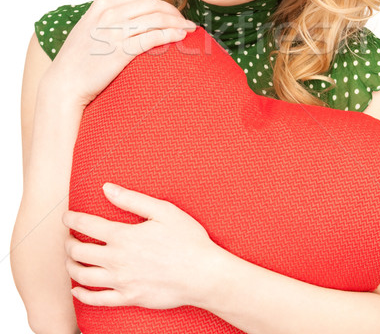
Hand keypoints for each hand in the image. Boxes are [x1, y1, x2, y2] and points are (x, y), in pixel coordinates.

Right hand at [41, 0, 196, 106]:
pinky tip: (181, 37)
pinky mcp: (121, 50)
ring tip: (190, 29)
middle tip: (184, 22)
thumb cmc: (78, 60)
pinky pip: (153, 37)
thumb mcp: (90, 28)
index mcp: (102, 5)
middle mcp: (109, 14)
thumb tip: (136, 18)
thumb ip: (110, 19)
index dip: (162, 4)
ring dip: (177, 22)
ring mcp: (115, 32)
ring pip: (156, 19)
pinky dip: (171, 34)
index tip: (173, 13)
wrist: (64, 84)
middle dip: (173, 12)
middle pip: (152, 5)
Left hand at [62, 183, 219, 309]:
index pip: (87, 225)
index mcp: (123, 236)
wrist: (203, 274)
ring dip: (71, 267)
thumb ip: (132, 200)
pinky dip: (82, 295)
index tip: (66, 217)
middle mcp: (117, 260)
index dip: (72, 219)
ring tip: (70, 260)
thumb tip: (107, 188)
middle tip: (68, 238)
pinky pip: (97, 300)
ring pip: (83, 276)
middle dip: (68, 243)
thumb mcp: (163, 210)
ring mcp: (121, 282)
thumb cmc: (187, 239)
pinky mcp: (129, 298)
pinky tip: (77, 290)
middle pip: (79, 251)